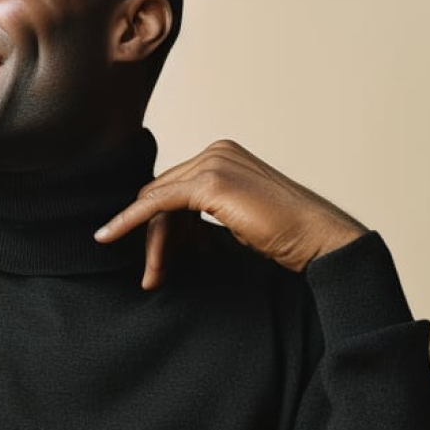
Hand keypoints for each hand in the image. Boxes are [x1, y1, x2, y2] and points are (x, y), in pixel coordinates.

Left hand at [94, 140, 366, 289]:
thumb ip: (206, 213)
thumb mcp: (238, 219)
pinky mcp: (210, 183)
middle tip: (152, 277)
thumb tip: (172, 230)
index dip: (163, 228)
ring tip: (152, 279)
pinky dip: (130, 222)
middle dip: (153, 238)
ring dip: (150, 243)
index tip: (161, 263)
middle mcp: (216, 151)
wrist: (318, 239)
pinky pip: (156, 204)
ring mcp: (213, 163)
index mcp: (224, 155)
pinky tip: (111, 237)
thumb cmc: (287, 236)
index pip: (175, 188)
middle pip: (162, 194)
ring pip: (157, 203)